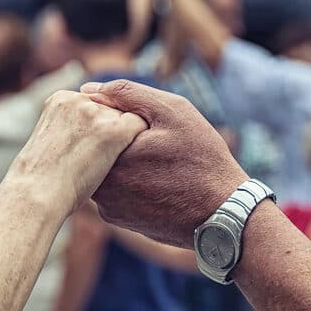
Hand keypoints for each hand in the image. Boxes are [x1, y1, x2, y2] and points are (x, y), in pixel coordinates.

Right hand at [9, 89, 147, 215]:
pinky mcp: (113, 130)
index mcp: (60, 99)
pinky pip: (141, 128)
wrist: (38, 193)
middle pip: (112, 110)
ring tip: (112, 164)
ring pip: (127, 118)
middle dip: (113, 131)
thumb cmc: (43, 181)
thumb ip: (73, 130)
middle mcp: (78, 100)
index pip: (95, 105)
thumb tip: (95, 137)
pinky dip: (141, 143)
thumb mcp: (52, 144)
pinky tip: (134, 161)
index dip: (99, 128)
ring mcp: (96, 114)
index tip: (94, 149)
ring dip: (125, 139)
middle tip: (102, 158)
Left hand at [84, 79, 248, 248]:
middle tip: (151, 139)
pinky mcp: (121, 220)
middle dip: (114, 139)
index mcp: (110, 157)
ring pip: (104, 171)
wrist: (223, 214)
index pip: (90, 125)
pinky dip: (130, 182)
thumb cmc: (202, 160)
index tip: (141, 120)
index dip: (111, 114)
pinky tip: (157, 180)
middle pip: (94, 150)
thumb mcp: (172, 112)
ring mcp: (109, 208)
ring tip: (157, 160)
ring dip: (122, 161)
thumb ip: (127, 95)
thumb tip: (87, 89)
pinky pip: (115, 192)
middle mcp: (102, 187)